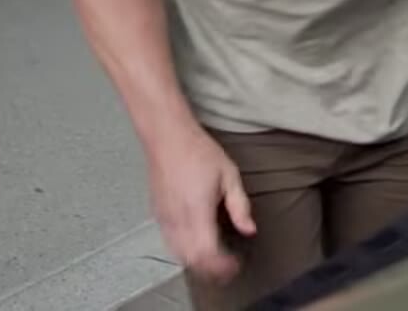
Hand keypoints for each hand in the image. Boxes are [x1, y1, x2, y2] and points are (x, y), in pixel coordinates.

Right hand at [149, 125, 255, 284]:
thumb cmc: (198, 151)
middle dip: (211, 271)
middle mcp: (178, 219)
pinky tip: (196, 247)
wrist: (167, 136)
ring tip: (215, 262)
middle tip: (228, 269)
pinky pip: (170, 244)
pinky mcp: (158, 215)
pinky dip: (184, 253)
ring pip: (179, 256)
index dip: (222, 267)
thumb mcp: (229, 174)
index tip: (236, 265)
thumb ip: (240, 206)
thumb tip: (249, 230)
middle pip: (192, 261)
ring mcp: (165, 219)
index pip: (208, 254)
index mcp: (197, 211)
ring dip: (197, 264)